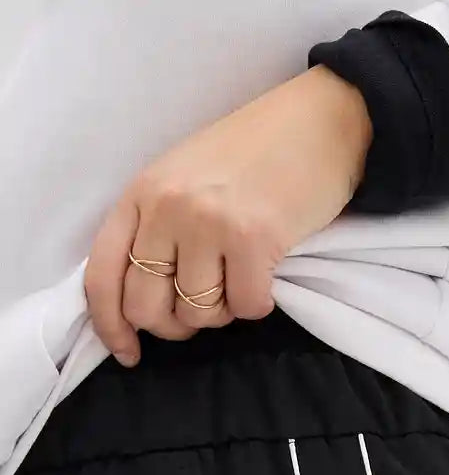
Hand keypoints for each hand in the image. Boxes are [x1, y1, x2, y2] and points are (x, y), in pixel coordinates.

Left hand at [85, 66, 372, 365]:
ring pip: (197, 314)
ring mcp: (207, 222)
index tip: (129, 352)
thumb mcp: (184, 180)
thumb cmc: (255, 155)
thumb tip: (147, 304)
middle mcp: (166, 207)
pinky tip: (268, 275)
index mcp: (142, 194)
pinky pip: (246, 308)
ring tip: (240, 279)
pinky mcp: (252, 238)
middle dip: (176, 325)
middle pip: (146, 308)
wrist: (319, 122)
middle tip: (205, 310)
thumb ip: (157, 230)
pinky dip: (259, 303)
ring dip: (223, 312)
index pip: (102, 276)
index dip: (111, 326)